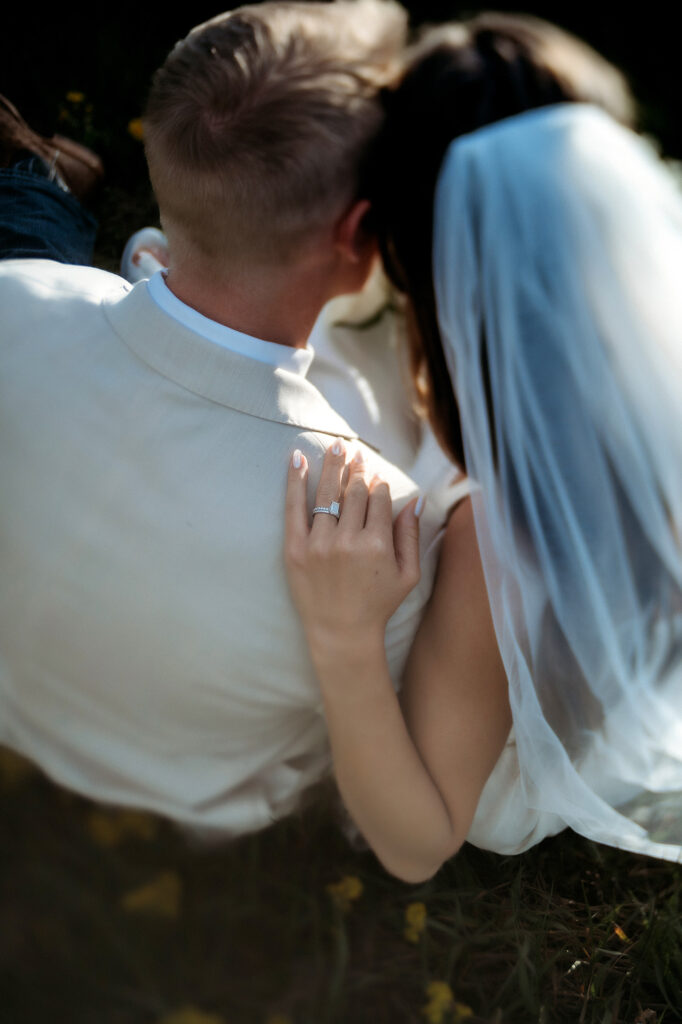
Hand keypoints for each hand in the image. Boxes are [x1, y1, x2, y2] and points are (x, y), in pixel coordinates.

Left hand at [284, 440, 422, 664]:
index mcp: (378, 545)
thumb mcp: (408, 575)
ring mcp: (319, 545)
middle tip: (356, 453)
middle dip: (357, 470)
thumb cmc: (378, 605)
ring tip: (335, 446)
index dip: (379, 484)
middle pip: (354, 493)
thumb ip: (411, 535)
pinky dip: (296, 481)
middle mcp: (348, 541)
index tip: (376, 477)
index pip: (379, 500)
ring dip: (332, 466)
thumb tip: (415, 499)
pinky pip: (294, 508)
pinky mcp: (295, 550)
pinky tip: (298, 459)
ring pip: (327, 494)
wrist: (340, 634)